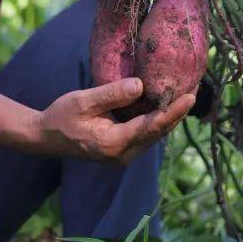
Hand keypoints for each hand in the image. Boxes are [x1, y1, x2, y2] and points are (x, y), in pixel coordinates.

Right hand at [35, 78, 193, 164]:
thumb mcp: (83, 101)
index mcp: (113, 143)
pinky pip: (146, 134)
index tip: (191, 96)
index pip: (151, 126)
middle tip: (195, 88)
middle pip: (158, 132)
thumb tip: (141, 85)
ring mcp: (124, 155)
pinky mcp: (123, 151)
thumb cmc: (62, 116)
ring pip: (154, 135)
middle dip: (177, 112)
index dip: (173, 111)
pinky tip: (166, 103)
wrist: (47, 137)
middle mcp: (123, 154)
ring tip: (186, 93)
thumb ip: (112, 94)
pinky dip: (157, 119)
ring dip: (170, 116)